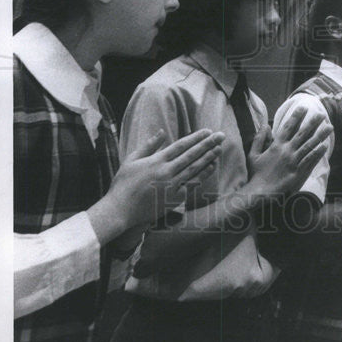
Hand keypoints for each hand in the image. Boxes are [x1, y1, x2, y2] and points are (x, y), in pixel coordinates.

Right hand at [87, 128, 224, 243]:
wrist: (120, 210)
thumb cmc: (123, 184)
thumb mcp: (132, 160)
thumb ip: (148, 145)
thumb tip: (162, 132)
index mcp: (156, 160)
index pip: (181, 145)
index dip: (196, 138)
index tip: (207, 131)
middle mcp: (166, 172)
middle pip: (192, 155)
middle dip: (208, 144)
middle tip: (221, 136)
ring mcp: (172, 186)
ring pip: (195, 169)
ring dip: (209, 158)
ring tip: (220, 149)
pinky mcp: (174, 199)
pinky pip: (192, 185)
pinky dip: (203, 175)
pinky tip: (211, 167)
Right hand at [246, 106, 330, 200]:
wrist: (259, 194)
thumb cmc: (256, 175)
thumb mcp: (253, 154)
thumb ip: (259, 139)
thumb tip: (265, 125)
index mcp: (276, 145)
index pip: (288, 126)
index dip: (297, 116)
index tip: (304, 107)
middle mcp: (287, 151)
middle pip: (302, 133)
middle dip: (313, 122)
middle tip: (322, 113)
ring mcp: (294, 161)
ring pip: (310, 145)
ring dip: (320, 135)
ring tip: (329, 127)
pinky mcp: (299, 172)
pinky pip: (310, 160)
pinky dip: (318, 152)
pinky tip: (325, 146)